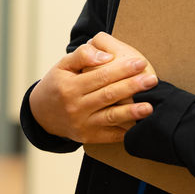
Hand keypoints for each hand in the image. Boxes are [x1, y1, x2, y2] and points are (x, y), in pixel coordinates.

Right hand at [28, 32, 156, 143]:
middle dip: (132, 87)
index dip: (122, 69)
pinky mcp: (88, 137)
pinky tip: (140, 125)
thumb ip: (82, 55)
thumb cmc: (56, 85)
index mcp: (70, 87)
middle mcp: (76, 107)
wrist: (42, 115)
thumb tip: (105, 56)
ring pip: (111, 117)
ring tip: (150, 106)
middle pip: (108, 95)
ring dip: (132, 112)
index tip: (140, 63)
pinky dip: (126, 130)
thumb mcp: (62, 66)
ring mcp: (83, 124)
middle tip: (152, 80)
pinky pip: (110, 134)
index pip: (100, 76)